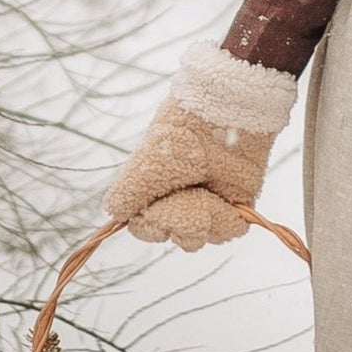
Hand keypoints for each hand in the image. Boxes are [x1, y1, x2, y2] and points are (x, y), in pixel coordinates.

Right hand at [103, 95, 275, 247]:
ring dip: (202, 221)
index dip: (150, 228)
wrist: (222, 114)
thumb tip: (114, 212)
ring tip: (205, 195)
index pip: (146, 226)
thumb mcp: (147, 161)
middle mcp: (182, 198)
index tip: (153, 215)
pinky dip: (226, 222)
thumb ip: (129, 190)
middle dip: (177, 224)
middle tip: (184, 199)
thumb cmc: (180, 132)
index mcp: (157, 188)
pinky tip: (224, 202)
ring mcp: (211, 201)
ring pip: (203, 237)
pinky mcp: (237, 201)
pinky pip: (232, 230)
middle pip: (175, 235)